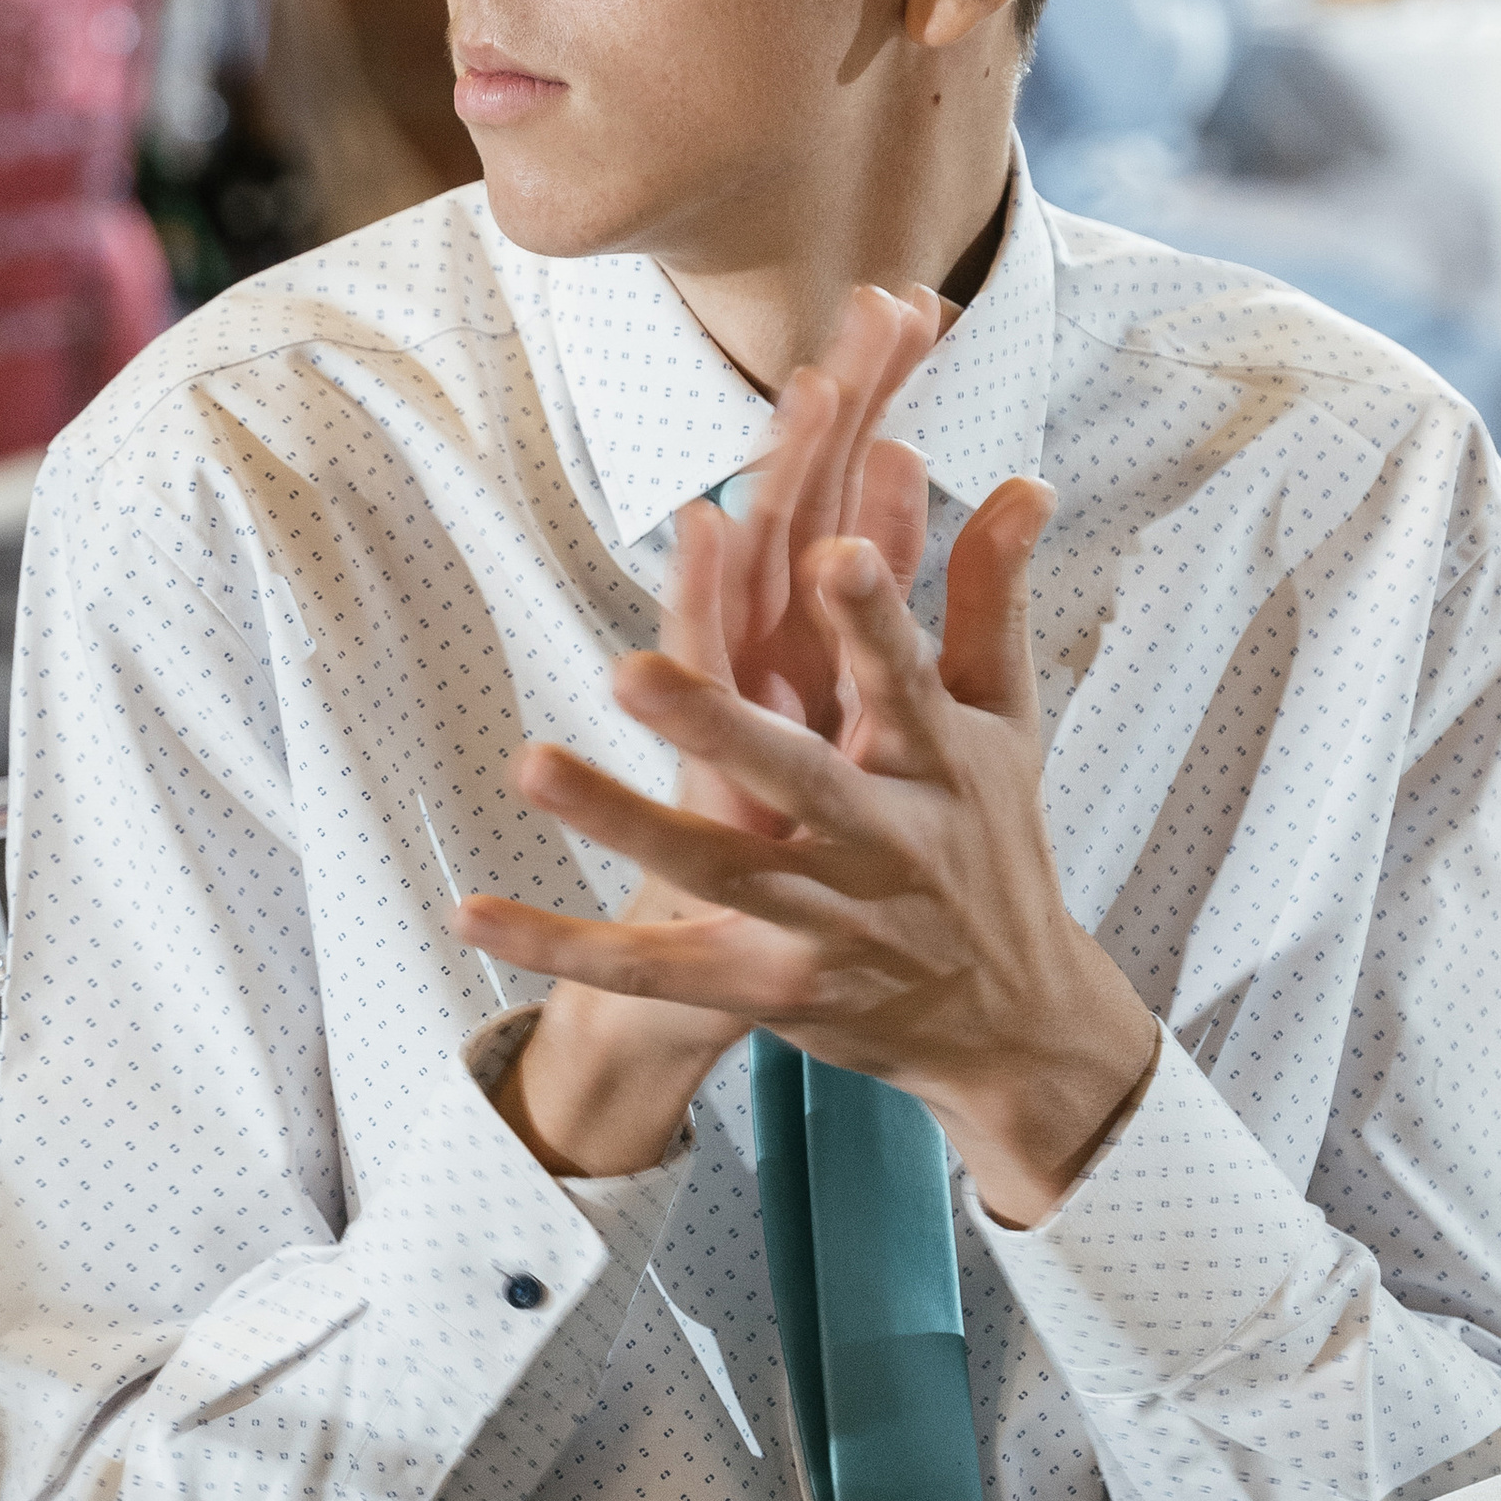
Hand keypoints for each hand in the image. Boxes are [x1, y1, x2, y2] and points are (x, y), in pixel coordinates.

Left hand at [465, 478, 1159, 1228]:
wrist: (1010, 1021)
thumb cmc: (991, 839)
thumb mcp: (1005, 722)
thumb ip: (990, 598)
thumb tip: (1026, 479)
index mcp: (937, 760)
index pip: (906, 679)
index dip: (873, 621)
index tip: (837, 550)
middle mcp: (881, 841)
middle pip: (797, 777)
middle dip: (721, 727)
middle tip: (635, 671)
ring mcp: (824, 920)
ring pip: (712, 870)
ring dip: (620, 820)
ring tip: (529, 764)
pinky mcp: (773, 988)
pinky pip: (656, 973)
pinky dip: (566, 948)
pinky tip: (475, 911)